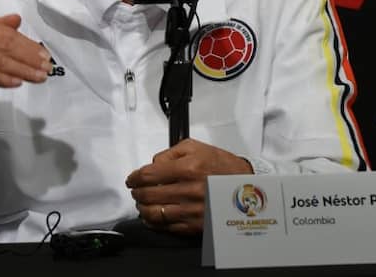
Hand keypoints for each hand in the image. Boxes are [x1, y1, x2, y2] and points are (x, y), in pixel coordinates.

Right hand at [0, 13, 50, 107]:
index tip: (44, 54)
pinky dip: (4, 78)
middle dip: (29, 57)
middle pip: (5, 45)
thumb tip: (17, 20)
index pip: (5, 33)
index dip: (27, 44)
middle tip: (47, 67)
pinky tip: (18, 83)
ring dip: (23, 70)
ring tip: (40, 77)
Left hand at [125, 138, 252, 234]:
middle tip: (135, 190)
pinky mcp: (194, 224)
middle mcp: (189, 190)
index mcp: (188, 168)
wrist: (243, 185)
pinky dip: (154, 222)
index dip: (134, 177)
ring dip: (142, 207)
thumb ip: (169, 153)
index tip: (132, 179)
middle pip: (148, 195)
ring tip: (142, 202)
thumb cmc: (221, 165)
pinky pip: (166, 227)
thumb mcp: (195, 147)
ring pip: (154, 213)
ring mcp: (192, 210)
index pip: (148, 175)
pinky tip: (152, 215)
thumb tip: (153, 165)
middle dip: (136, 192)